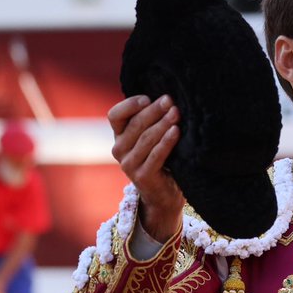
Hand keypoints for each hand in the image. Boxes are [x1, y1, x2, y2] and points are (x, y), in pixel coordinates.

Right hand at [108, 95, 183, 241]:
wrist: (165, 194)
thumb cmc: (162, 159)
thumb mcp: (153, 138)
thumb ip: (152, 121)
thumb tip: (168, 98)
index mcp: (119, 136)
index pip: (115, 115)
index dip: (130, 105)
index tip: (148, 98)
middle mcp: (119, 149)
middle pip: (134, 125)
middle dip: (154, 111)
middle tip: (170, 101)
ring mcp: (129, 164)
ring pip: (146, 139)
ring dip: (162, 124)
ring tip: (176, 112)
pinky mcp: (142, 176)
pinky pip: (155, 155)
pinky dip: (166, 142)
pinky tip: (177, 131)